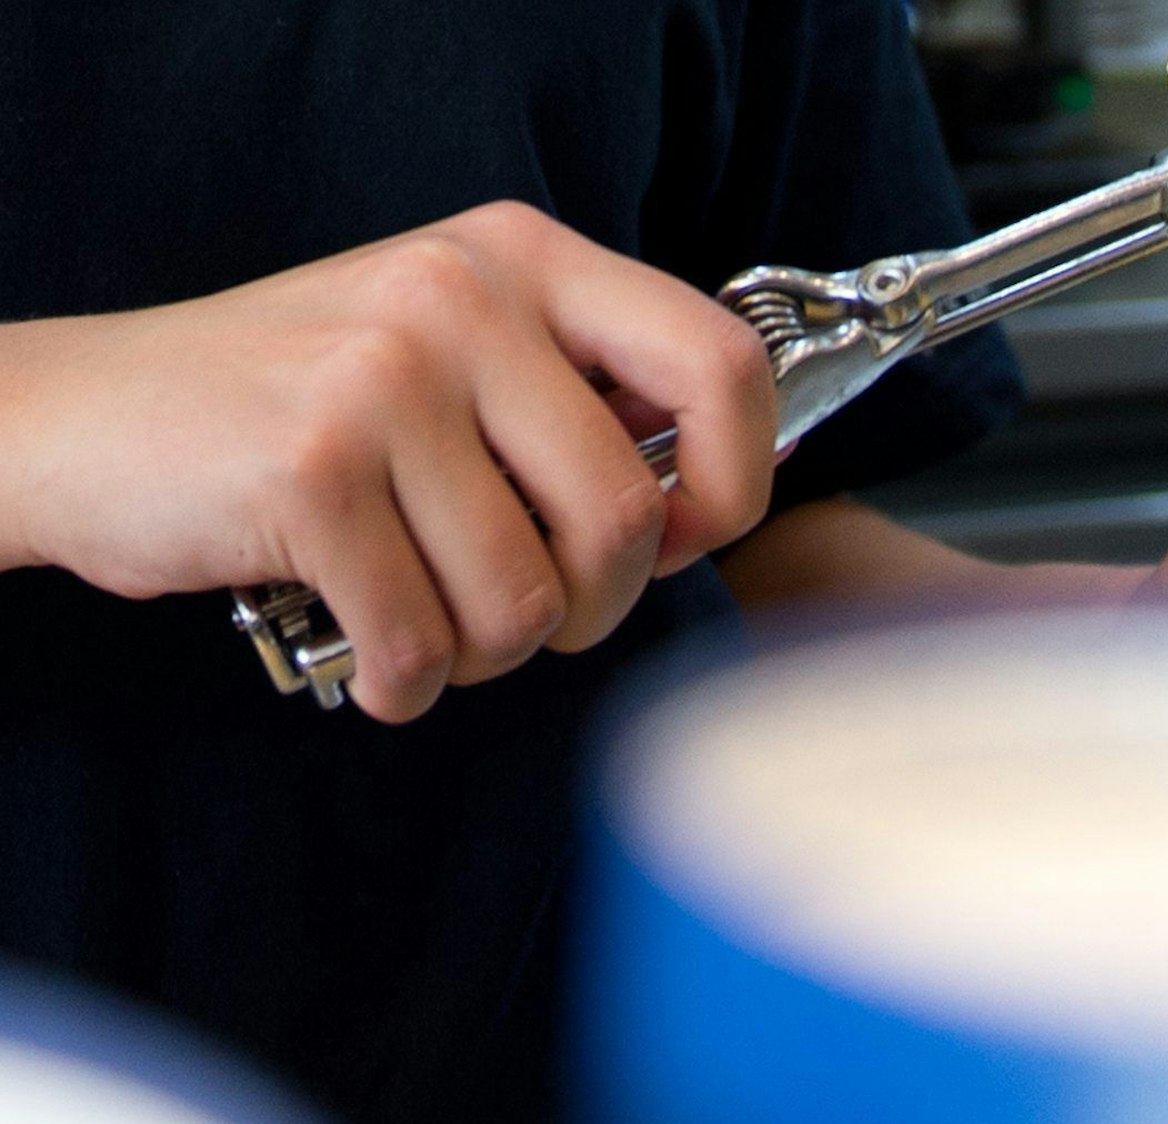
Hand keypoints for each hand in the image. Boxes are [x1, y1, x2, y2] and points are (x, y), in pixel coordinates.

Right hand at [0, 201, 776, 721]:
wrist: (89, 418)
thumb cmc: (303, 409)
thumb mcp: (454, 349)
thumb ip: (574, 398)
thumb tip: (708, 499)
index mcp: (526, 258)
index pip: (723, 366)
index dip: (733, 482)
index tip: (681, 538)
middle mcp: (464, 296)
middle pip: (626, 514)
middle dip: (594, 608)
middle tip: (531, 614)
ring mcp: (385, 377)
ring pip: (529, 597)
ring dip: (490, 655)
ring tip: (434, 627)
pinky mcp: (310, 468)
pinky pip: (424, 639)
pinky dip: (409, 684)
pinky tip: (375, 658)